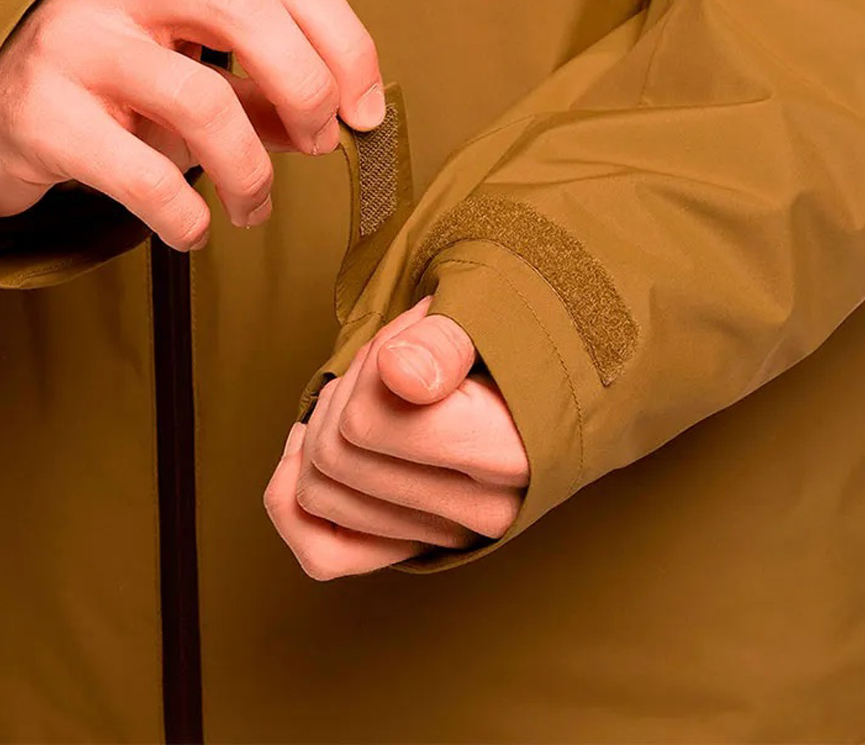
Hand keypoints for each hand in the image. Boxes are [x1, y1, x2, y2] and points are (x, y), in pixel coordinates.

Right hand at [0, 0, 384, 248]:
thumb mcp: (195, 61)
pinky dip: (186, 213)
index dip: (347, 46)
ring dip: (251, 170)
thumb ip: (268, 84)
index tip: (366, 109)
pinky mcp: (39, 113)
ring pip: (201, 99)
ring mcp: (73, 41)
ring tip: (254, 208)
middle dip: (307, 87)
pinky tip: (195, 229)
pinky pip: (141, 173)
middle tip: (321, 143)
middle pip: (248, 11)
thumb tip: (343, 120)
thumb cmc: (115, 78)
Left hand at [264, 297, 528, 579]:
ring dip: (322, 429)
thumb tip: (397, 375)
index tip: (410, 333)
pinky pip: (323, 554)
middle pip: (336, 458)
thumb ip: (445, 341)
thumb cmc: (524, 338)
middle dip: (344, 390)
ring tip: (367, 392)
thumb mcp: (496, 311)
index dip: (368, 366)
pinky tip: (309, 449)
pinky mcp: (420, 549)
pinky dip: (295, 501)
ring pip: (319, 497)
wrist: (569, 379)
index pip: (367, 424)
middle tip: (389, 356)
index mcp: (506, 451)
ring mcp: (448, 538)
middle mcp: (480, 511)